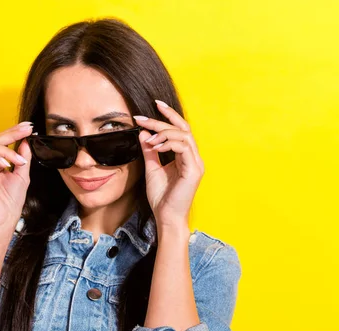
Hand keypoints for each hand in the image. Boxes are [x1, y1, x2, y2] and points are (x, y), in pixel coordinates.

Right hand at [0, 122, 32, 230]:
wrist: (3, 219)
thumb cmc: (11, 202)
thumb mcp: (22, 176)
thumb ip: (23, 158)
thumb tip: (26, 140)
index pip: (4, 143)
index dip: (15, 133)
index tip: (29, 127)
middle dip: (12, 133)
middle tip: (26, 129)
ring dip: (6, 151)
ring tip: (18, 161)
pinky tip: (5, 164)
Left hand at [134, 100, 204, 227]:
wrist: (166, 217)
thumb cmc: (161, 198)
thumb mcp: (152, 169)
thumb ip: (149, 151)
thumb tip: (143, 133)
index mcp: (186, 156)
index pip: (180, 129)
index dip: (168, 116)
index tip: (153, 105)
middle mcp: (194, 157)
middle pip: (182, 129)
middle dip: (161, 120)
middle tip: (142, 118)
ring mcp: (196, 163)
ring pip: (184, 135)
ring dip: (163, 133)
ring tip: (148, 139)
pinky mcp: (194, 170)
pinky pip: (184, 148)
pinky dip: (169, 144)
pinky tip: (155, 147)